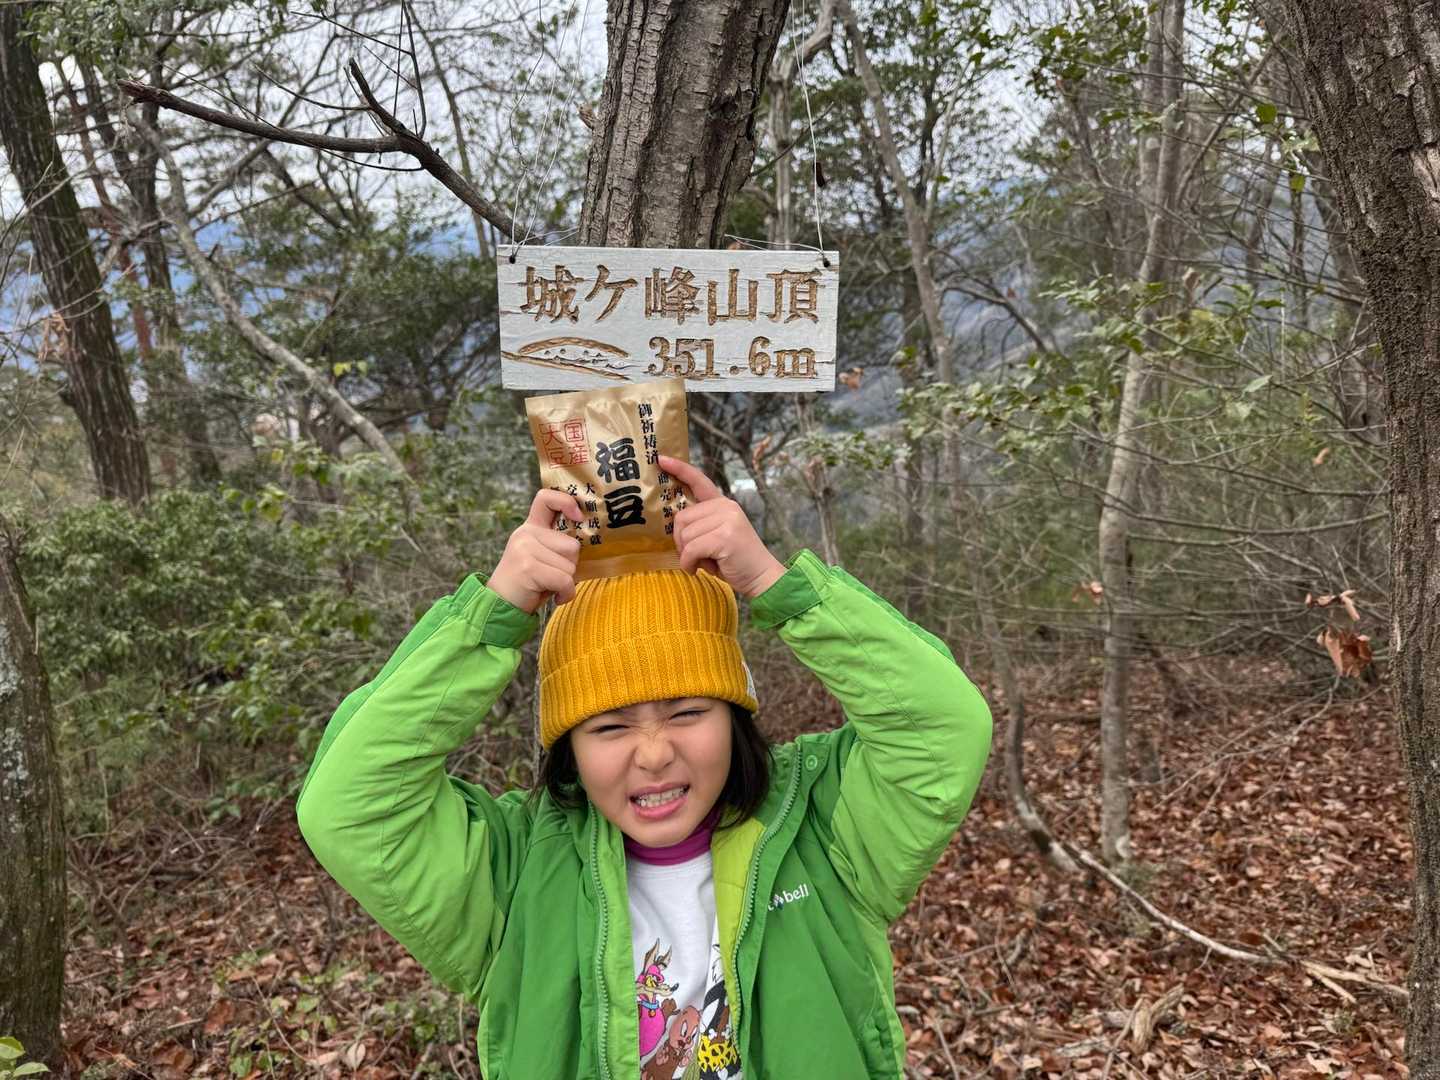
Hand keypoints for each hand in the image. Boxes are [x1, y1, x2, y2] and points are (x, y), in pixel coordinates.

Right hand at [488, 489, 583, 612]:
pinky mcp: (528, 567)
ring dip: (567, 582)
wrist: (499, 606)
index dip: (567, 502)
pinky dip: (565, 593)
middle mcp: (526, 534)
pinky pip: (565, 579)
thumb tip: (589, 537)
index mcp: (530, 528)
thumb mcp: (542, 558)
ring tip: (549, 586)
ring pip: (570, 564)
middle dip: (570, 566)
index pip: (547, 498)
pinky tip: (556, 598)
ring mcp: (525, 549)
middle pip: (572, 545)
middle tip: (552, 577)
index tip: (578, 517)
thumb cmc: (529, 584)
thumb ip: (558, 545)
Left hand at [659, 455, 786, 597]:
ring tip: (702, 563)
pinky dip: (689, 564)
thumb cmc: (735, 560)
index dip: (679, 469)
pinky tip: (697, 570)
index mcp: (723, 504)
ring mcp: (727, 520)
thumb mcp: (718, 535)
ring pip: (684, 535)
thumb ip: (701, 524)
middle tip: (694, 556)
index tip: (661, 458)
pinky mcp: (724, 537)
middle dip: (681, 542)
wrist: (762, 577)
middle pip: (681, 518)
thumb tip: (676, 526)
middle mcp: (725, 507)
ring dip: (687, 555)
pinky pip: (691, 549)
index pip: (699, 481)